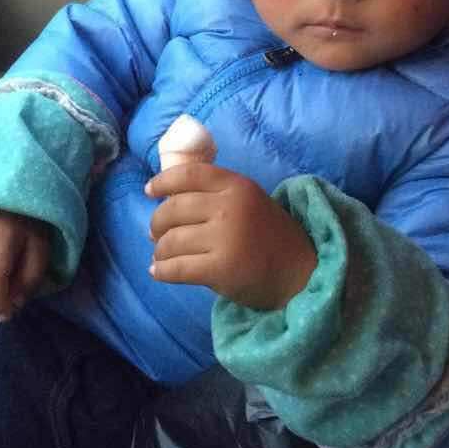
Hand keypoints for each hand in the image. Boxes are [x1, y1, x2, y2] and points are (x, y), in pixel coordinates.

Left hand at [146, 163, 316, 309]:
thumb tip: (167, 201)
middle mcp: (229, 207)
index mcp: (237, 185)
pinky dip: (162, 271)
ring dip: (160, 250)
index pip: (189, 174)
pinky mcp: (221, 269)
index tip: (149, 191)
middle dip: (157, 223)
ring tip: (161, 256)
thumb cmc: (269, 236)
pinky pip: (176, 268)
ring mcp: (225, 238)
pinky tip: (159, 272)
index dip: (163, 181)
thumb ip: (217, 194)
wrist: (300, 273)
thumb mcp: (249, 201)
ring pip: (171, 241)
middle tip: (155, 233)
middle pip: (173, 208)